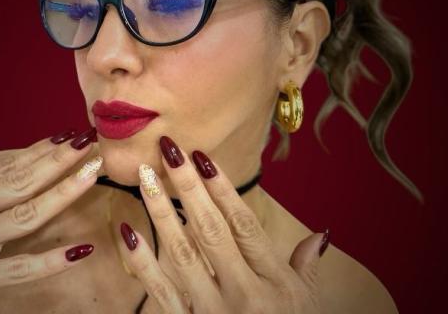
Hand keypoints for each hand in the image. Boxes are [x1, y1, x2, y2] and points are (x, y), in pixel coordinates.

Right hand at [0, 127, 101, 313]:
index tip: (69, 136)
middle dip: (58, 161)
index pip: (4, 164)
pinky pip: (21, 268)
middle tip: (90, 144)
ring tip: (92, 174)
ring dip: (63, 193)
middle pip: (19, 182)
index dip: (40, 150)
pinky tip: (80, 249)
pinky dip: (52, 260)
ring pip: (26, 215)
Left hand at [118, 135, 328, 312]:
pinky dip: (140, 261)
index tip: (202, 156)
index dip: (222, 188)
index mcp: (274, 284)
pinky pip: (158, 291)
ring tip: (145, 176)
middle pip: (211, 230)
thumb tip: (320, 235)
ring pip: (181, 252)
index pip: (244, 225)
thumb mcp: (306, 305)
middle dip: (188, 186)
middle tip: (169, 150)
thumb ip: (307, 268)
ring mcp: (211, 312)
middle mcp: (243, 295)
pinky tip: (126, 230)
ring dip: (160, 211)